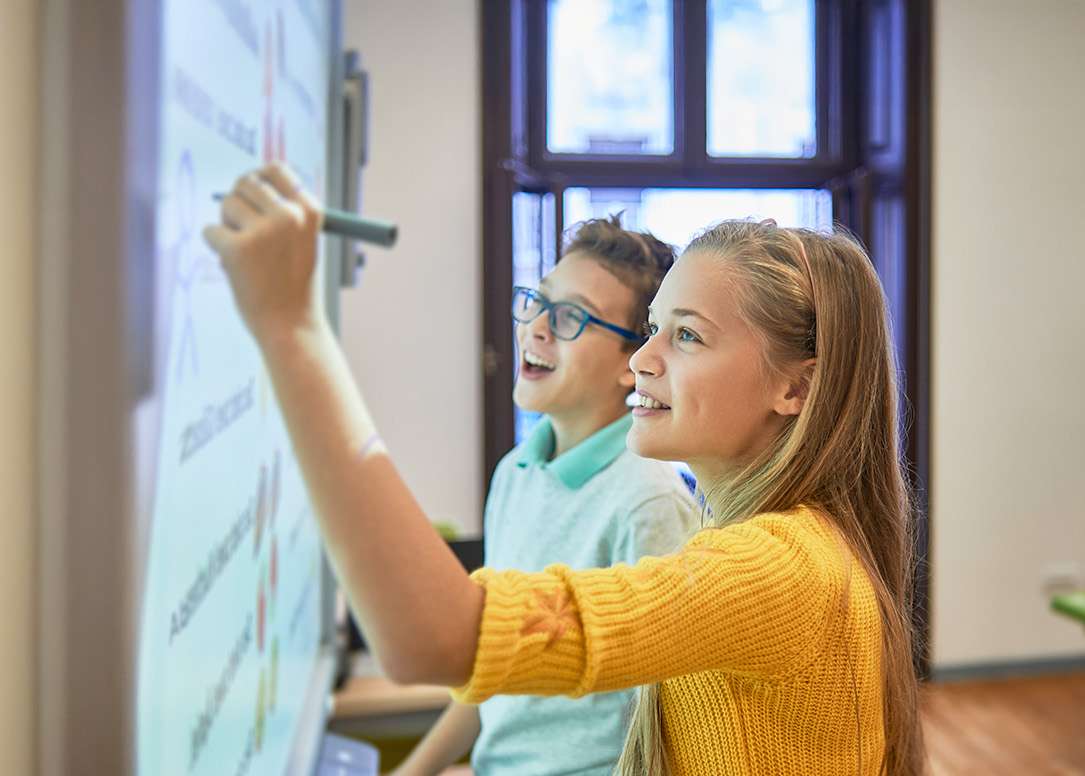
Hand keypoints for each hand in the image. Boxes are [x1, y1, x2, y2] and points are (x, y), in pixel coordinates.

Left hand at [203, 162, 324, 343]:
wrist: (291, 327)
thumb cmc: (294, 285)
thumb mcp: (302, 241)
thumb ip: (283, 211)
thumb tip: (250, 179)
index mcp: (309, 211)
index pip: (276, 170)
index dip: (259, 179)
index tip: (253, 196)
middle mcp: (289, 215)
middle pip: (246, 183)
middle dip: (237, 203)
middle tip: (241, 228)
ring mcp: (264, 231)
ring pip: (226, 205)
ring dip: (227, 226)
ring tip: (244, 254)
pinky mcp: (238, 249)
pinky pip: (210, 231)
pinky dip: (216, 247)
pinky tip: (234, 267)